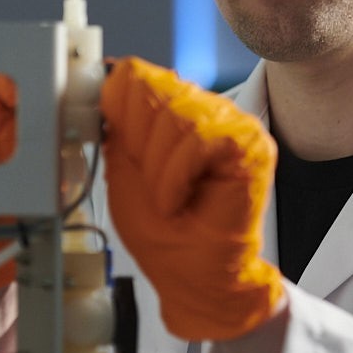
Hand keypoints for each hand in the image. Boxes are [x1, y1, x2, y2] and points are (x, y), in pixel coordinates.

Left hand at [100, 57, 283, 341]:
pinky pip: (200, 138)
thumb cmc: (162, 231)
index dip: (117, 110)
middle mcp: (204, 108)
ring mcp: (231, 122)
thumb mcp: (121, 168)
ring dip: (159, 170)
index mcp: (173, 109)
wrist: (193, 277)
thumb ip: (115, 123)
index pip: (135, 74)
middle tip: (151, 186)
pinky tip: (179, 199)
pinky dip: (177, 175)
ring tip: (168, 199)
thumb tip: (102, 79)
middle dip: (140, 148)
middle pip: (152, 89)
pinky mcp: (251, 143)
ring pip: (176, 115)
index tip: (118, 147)